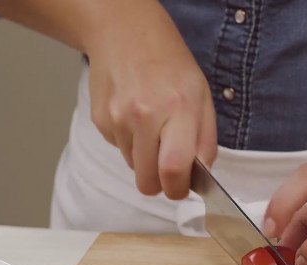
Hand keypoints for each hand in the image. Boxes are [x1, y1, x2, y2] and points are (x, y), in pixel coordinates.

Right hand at [85, 7, 216, 199]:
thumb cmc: (170, 65)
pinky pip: (118, 149)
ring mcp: (118, 118)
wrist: (125, 33)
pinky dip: (128, 141)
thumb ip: (206, 140)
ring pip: (133, 167)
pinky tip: (134, 115)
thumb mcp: (202, 96)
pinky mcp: (100, 120)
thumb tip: (200, 177)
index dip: (178, 190)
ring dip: (144, 157)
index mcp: (178, 109)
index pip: (174, 169)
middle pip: (147, 181)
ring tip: (151, 126)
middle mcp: (145, 115)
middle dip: (159, 184)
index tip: (181, 189)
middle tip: (167, 170)